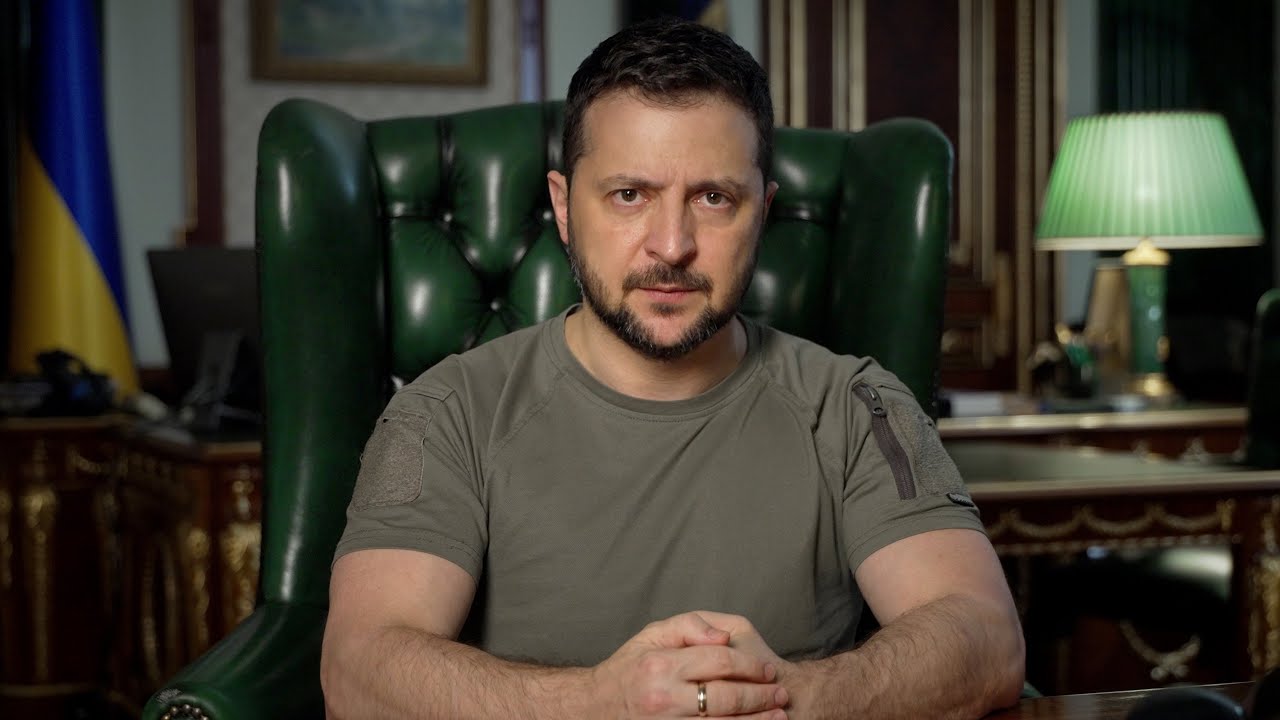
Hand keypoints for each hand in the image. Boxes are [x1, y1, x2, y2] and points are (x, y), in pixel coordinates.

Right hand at [592, 611, 789, 717]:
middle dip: (760, 696)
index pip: (718, 660)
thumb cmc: (628, 668)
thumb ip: (689, 626)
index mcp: (660, 665)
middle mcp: (663, 698)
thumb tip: (723, 637)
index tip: (768, 670)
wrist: (595, 709)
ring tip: (778, 716)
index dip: (750, 665)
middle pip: (726, 696)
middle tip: (780, 694)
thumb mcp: (651, 635)